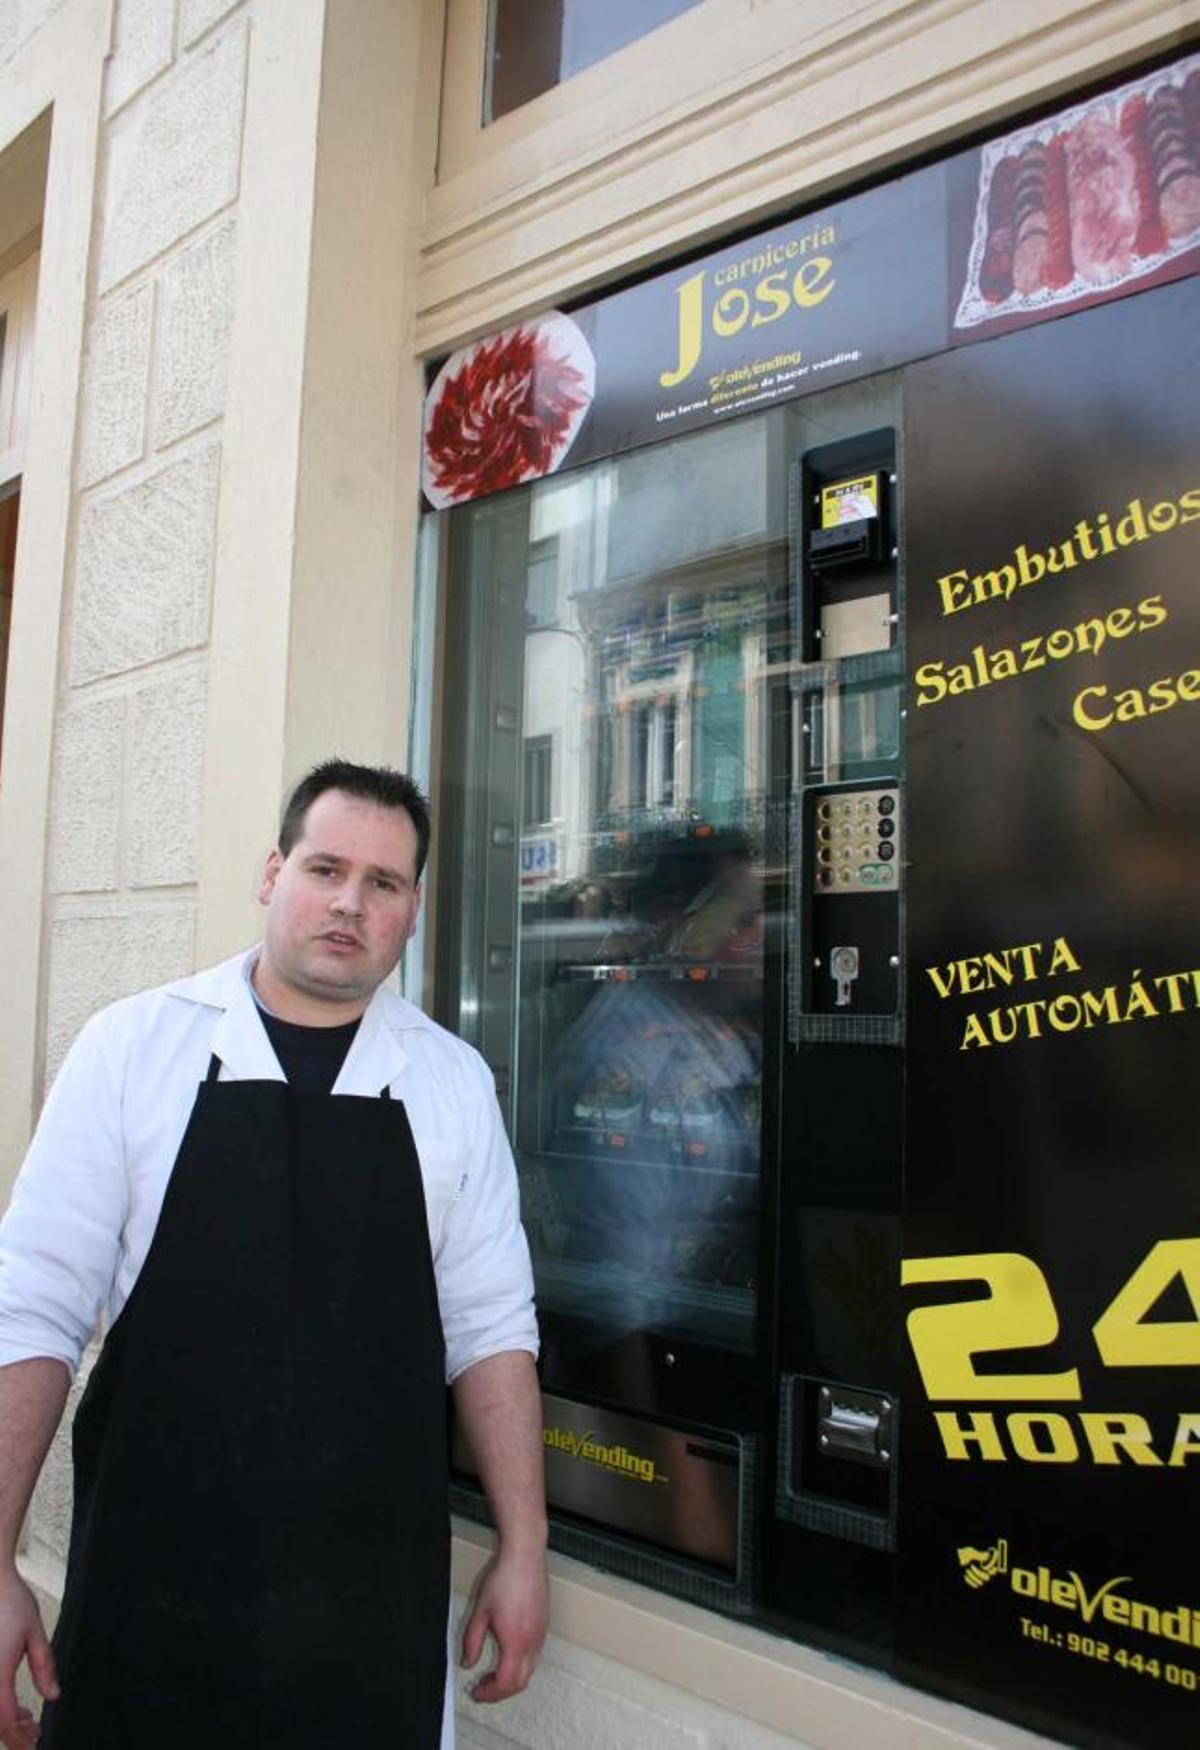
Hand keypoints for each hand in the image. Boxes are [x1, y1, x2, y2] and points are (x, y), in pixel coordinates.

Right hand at [0, 1568, 56, 1748]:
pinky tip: (9, 1703)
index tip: (36, 1742)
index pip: (6, 1722)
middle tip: (34, 1732)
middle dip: (13, 1735)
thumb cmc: (9, 1601)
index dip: (21, 1739)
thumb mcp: (34, 1631)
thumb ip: (44, 1665)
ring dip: (3, 1723)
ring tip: (25, 1719)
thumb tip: (53, 1696)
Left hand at [460, 1545, 547, 1703]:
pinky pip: (535, 1655)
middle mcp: (533, 1642)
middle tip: (483, 1687)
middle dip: (501, 1691)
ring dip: (512, 1678)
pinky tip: (508, 1654)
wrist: (525, 1556)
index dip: (490, 1693)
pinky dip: (521, 1665)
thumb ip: (471, 1641)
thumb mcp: (480, 1611)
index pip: (506, 1683)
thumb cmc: (504, 1579)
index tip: (477, 1692)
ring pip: (530, 1670)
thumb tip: (467, 1662)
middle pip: (521, 1682)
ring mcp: (541, 1634)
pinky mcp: (544, 1625)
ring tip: (493, 1673)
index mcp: (516, 1642)